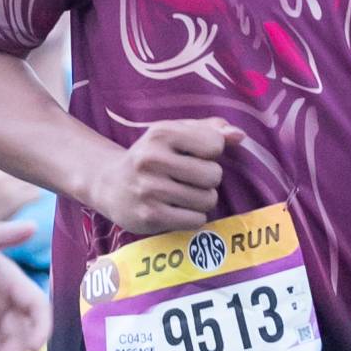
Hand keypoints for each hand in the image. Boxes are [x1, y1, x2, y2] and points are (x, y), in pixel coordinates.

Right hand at [96, 119, 238, 236]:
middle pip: (213, 175)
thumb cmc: (152, 155)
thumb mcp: (174, 133)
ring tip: (183, 195)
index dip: (211, 152)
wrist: (110, 184)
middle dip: (208, 179)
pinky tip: (177, 210)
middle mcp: (152, 159)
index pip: (214, 144)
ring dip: (202, 200)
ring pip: (207, 200)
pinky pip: (195, 220)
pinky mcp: (150, 216)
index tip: (193, 155)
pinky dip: (193, 217)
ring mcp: (149, 189)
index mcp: (161, 133)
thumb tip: (240, 136)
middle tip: (189, 179)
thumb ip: (209, 130)